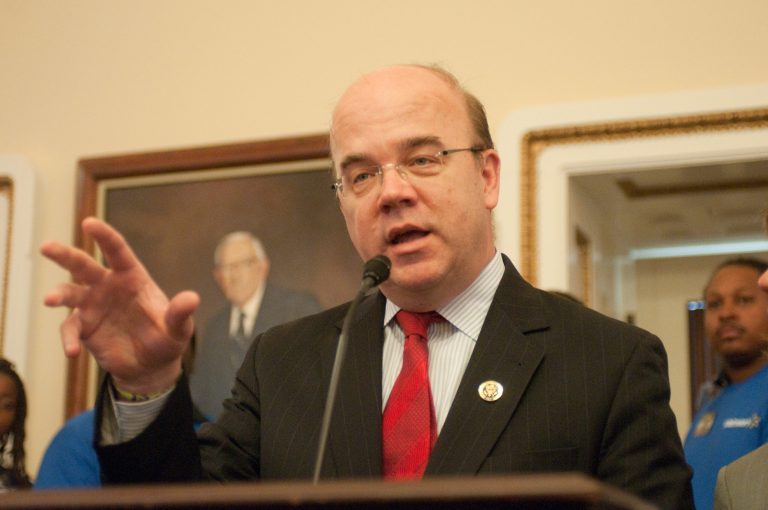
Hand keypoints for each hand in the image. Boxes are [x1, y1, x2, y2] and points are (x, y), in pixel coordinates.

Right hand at [41, 217, 199, 393]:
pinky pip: (70, 329)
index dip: (104, 236)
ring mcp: (92, 306)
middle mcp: (107, 286)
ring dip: (58, 294)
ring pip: (69, 292)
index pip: (116, 251)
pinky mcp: (84, 328)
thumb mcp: (179, 329)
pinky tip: (73, 352)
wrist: (151, 366)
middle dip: (64, 255)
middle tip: (46, 247)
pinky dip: (68, 339)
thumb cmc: (166, 339)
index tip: (89, 223)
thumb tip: (192, 299)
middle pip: (83, 265)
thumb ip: (180, 314)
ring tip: (50, 299)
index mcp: (131, 277)